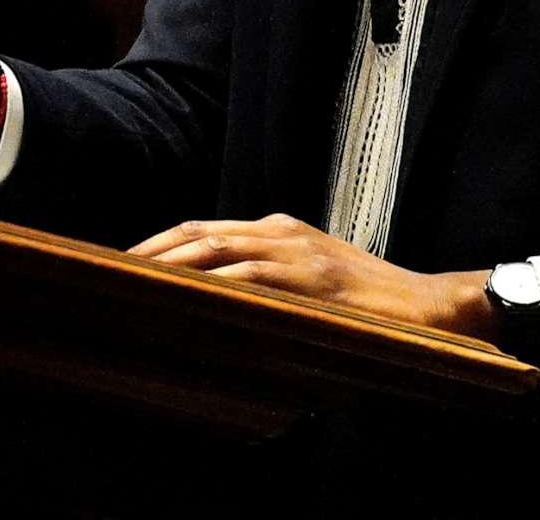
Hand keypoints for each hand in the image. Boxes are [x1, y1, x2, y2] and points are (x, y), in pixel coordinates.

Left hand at [129, 213, 495, 337]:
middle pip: (198, 234)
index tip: (124, 264)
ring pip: (215, 248)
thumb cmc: (370, 304)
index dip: (161, 245)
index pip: (204, 231)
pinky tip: (185, 295)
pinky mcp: (309, 276)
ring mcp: (295, 251)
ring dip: (169, 264)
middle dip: (151, 251)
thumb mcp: (314, 283)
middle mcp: (281, 232)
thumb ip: (271, 285)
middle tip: (110, 271)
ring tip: (132, 280)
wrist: (429, 308)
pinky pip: (249, 275)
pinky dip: (213, 283)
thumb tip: (221, 309)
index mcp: (279, 230)